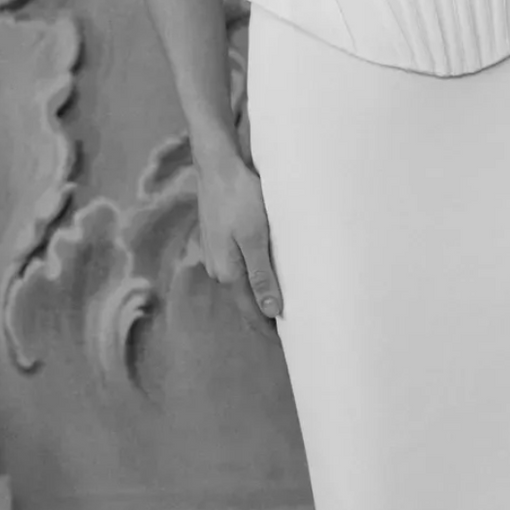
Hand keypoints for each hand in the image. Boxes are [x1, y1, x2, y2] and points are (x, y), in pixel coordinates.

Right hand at [193, 142, 282, 333]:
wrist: (217, 165)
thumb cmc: (240, 197)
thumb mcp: (256, 237)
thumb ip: (262, 275)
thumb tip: (270, 310)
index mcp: (228, 273)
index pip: (252, 313)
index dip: (270, 331)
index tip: (291, 344)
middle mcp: (219, 270)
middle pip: (246, 302)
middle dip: (267, 316)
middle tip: (293, 329)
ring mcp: (216, 256)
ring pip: (242, 285)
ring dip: (261, 296)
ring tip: (284, 305)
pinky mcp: (219, 242)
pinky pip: (240, 269)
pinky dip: (255, 278)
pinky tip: (268, 275)